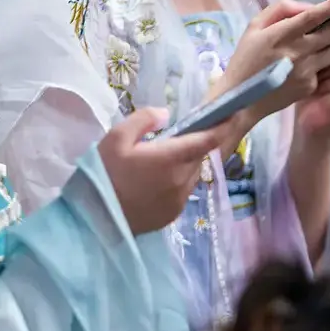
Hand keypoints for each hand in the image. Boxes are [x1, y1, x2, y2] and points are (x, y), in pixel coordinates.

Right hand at [98, 108, 239, 234]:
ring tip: (155, 165)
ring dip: (183, 166)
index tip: (232, 115)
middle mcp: (183, 179)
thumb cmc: (104, 173)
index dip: (222, 126)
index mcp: (171, 158)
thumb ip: (143, 120)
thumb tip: (166, 114)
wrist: (97, 217)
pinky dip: (176, 183)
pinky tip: (154, 184)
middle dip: (190, 147)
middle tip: (165, 144)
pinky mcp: (175, 212)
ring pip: (192, 175)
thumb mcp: (116, 138)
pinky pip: (184, 191)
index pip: (207, 140)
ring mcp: (181, 198)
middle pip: (198, 157)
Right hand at [213, 0, 329, 133]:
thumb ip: (280, 11)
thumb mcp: (254, 28)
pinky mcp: (310, 85)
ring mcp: (306, 71)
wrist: (242, 99)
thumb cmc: (246, 59)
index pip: (313, 17)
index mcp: (280, 35)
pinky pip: (326, 67)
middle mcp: (297, 53)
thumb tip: (308, 8)